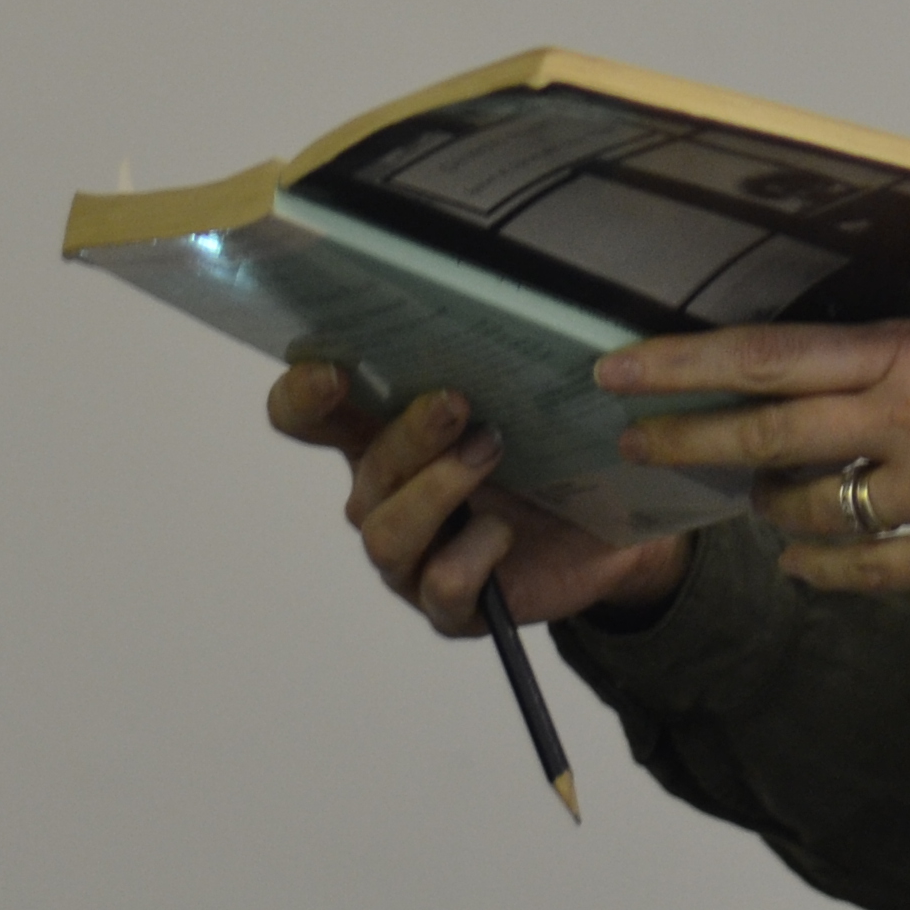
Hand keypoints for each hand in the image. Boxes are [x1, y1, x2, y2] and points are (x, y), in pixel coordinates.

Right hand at [267, 364, 688, 637]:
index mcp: (383, 437)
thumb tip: (488, 303)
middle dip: (408, 434)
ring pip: (388, 534)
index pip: (307, 418)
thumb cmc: (549, 450)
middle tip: (458, 402)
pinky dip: (472, 555)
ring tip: (493, 451)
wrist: (607, 529)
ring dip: (438, 489)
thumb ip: (490, 358)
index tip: (332, 371)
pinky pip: (441, 586)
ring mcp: (411, 559)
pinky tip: (505, 531)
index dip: (302, 396)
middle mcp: (384, 498)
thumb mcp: (523, 394)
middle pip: (364, 471)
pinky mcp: (452, 606)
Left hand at [599, 321, 909, 607]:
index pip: (775, 355)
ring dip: (773, 510)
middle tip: (630, 445)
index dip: (687, 365)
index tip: (622, 371)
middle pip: (766, 432)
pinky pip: (854, 571)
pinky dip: (818, 567)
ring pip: (805, 509)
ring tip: (766, 504)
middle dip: (685, 440)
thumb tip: (820, 369)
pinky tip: (805, 561)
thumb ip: (907, 357)